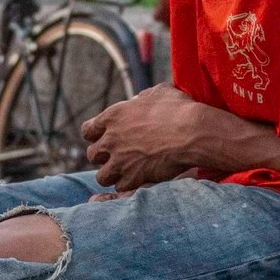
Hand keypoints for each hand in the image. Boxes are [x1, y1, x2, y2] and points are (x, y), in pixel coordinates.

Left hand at [81, 83, 205, 193]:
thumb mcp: (158, 93)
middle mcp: (111, 139)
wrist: (192, 132)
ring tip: (125, 172)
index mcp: (113, 117)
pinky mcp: (132, 178)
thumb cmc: (178, 109)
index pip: (87, 130)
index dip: (96, 135)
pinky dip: (128, 185)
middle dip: (103, 156)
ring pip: (101, 176)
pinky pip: (120, 187)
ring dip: (112, 174)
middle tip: (117, 156)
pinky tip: (138, 179)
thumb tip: (140, 101)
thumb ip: (143, 98)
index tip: (105, 137)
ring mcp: (120, 161)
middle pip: (92, 155)